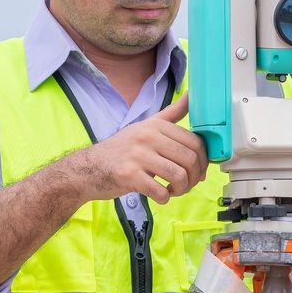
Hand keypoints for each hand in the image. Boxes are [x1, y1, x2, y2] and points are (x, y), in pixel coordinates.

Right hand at [68, 95, 208, 203]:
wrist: (87, 169)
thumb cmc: (121, 150)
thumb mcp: (145, 126)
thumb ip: (170, 114)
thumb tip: (191, 94)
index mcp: (156, 125)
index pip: (195, 142)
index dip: (203, 161)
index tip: (198, 171)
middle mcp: (147, 137)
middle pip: (190, 159)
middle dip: (194, 178)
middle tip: (187, 184)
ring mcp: (137, 156)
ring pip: (179, 176)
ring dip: (182, 189)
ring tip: (174, 191)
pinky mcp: (129, 176)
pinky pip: (160, 191)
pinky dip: (165, 198)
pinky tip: (160, 196)